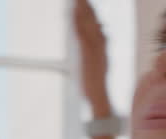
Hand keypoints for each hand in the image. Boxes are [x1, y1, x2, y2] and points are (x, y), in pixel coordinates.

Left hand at [74, 0, 111, 114]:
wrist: (96, 94)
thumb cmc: (92, 82)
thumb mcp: (92, 63)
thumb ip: (91, 52)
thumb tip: (86, 46)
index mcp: (100, 46)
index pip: (95, 25)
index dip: (90, 14)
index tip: (83, 3)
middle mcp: (99, 45)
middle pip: (93, 22)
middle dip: (87, 9)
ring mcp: (95, 49)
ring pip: (89, 26)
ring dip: (83, 13)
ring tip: (77, 1)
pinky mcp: (89, 54)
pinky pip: (83, 35)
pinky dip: (80, 25)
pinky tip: (74, 17)